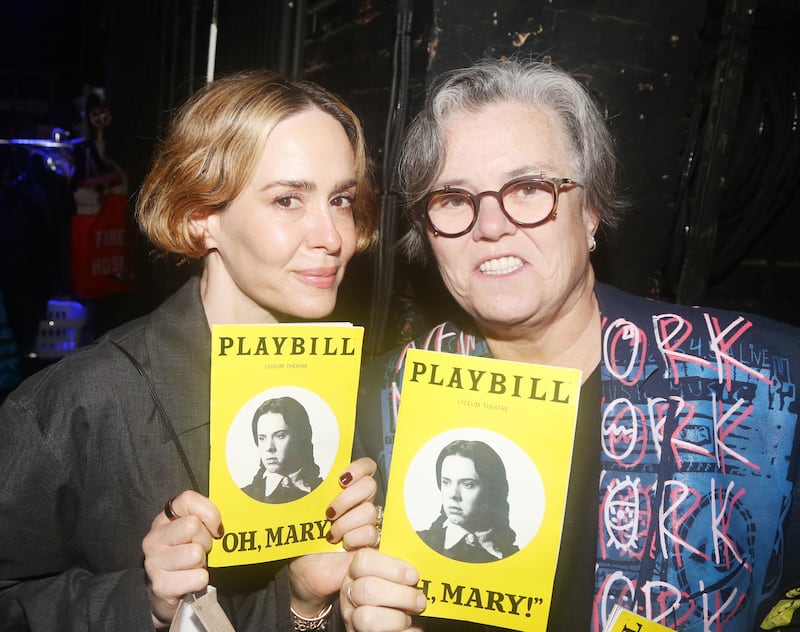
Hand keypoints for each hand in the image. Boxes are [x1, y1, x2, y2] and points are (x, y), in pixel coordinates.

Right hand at [142, 490, 223, 626]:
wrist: (169, 590)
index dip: (209, 513)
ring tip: (193, 566)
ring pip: (195, 553)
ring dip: (201, 562)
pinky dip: (200, 580)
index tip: (213, 528)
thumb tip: (222, 522)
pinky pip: (197, 577)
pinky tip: (190, 580)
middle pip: (192, 526)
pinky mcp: (160, 584)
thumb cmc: (186, 554)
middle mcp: (154, 537)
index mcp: (165, 519)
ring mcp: (154, 561)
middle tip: (200, 550)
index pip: (188, 500)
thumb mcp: (196, 530)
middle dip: (205, 541)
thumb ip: (207, 517)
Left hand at [288, 457, 378, 616]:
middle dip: (347, 498)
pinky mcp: (371, 545)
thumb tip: (304, 473)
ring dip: (346, 522)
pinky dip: (353, 538)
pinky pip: (370, 532)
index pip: (366, 468)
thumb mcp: (304, 511)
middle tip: (329, 513)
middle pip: (369, 486)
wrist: (304, 572)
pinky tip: (343, 545)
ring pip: (369, 511)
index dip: (359, 468)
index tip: (341, 479)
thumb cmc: (304, 539)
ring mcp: (368, 525)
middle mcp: (360, 505)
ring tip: (331, 535)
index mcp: (346, 491)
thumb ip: (312, 492)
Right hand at [342, 548, 426, 631]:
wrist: (396, 623)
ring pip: (367, 617)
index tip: (414, 575)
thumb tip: (420, 563)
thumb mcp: (396, 574)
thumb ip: (401, 564)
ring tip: (411, 617)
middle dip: (400, 595)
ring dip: (396, 618)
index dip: (393, 568)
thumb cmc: (398, 593)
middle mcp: (351, 592)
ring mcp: (352, 616)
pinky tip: (407, 628)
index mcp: (358, 570)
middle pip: (367, 588)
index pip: (364, 560)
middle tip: (420, 600)